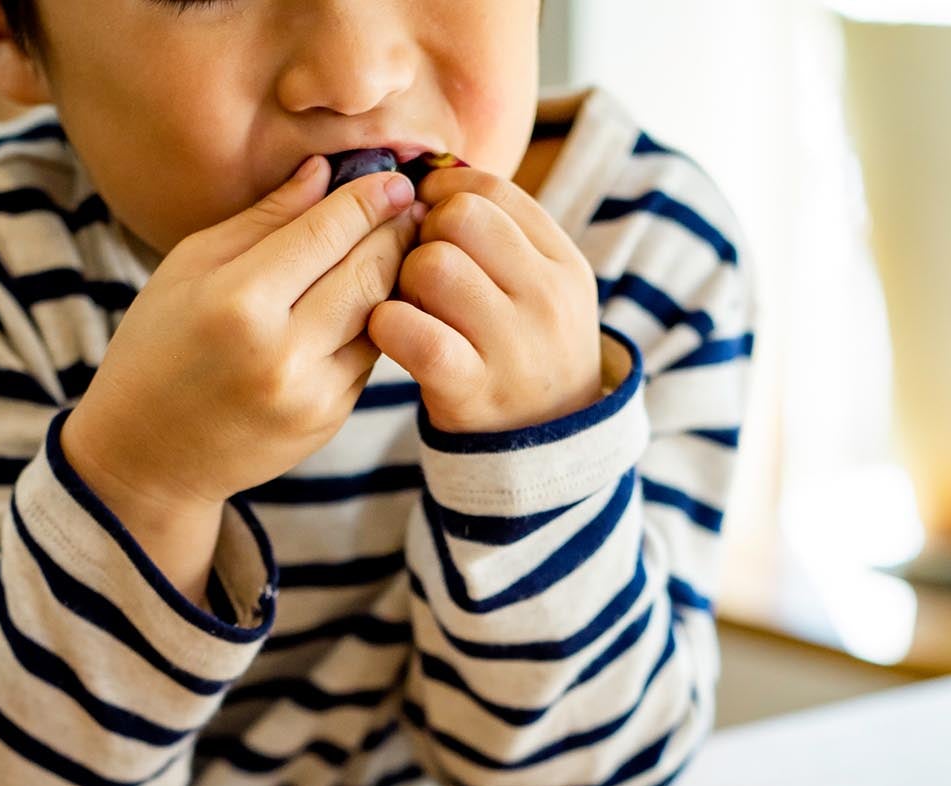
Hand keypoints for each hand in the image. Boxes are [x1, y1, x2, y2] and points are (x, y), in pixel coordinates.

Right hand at [61, 157, 421, 586]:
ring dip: (397, 277)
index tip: (395, 177)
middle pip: (368, 274)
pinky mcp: (328, 421)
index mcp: (240, 303)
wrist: (149, 454)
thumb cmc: (157, 347)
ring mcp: (312, 395)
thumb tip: (324, 173)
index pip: (327, 233)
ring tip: (402, 245)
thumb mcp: (190, 267)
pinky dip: (374, 323)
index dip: (369, 199)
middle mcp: (283, 353)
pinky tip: (371, 298)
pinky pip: (366, 357)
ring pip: (379, 317)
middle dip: (396, 233)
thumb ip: (263, 220)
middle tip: (414, 205)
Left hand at [370, 166, 604, 435]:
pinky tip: (391, 334)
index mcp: (564, 266)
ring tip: (411, 306)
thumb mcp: (539, 291)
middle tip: (419, 272)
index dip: (444, 193)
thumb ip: (501, 235)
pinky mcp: (469, 389)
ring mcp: (512, 346)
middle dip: (422, 237)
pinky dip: (386, 324)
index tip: (427, 217)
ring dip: (402, 280)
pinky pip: (410, 330)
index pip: (492, 192)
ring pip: (431, 265)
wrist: (542, 450)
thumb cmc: (522, 355)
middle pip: (457, 219)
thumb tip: (432, 170)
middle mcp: (547, 299)